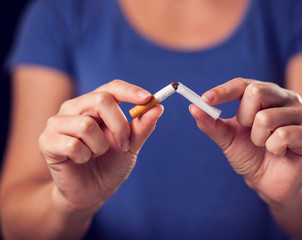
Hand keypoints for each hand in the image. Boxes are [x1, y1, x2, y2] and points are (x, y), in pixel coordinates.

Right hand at [39, 80, 162, 213]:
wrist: (91, 193)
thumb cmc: (110, 165)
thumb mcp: (130, 146)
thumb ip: (141, 127)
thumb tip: (158, 107)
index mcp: (93, 104)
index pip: (112, 87)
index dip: (130, 91)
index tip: (148, 99)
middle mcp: (74, 108)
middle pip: (101, 100)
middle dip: (119, 126)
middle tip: (124, 145)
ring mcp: (57, 123)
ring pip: (86, 124)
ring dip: (100, 146)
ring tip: (96, 154)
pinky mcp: (46, 141)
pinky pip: (72, 144)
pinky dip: (84, 156)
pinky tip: (81, 161)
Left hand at [189, 78, 301, 204]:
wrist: (270, 182)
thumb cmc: (250, 155)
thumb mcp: (227, 139)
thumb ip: (211, 123)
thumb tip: (193, 107)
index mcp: (265, 94)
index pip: (242, 84)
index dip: (223, 91)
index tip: (206, 99)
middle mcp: (285, 97)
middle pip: (255, 92)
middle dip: (244, 119)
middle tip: (251, 134)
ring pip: (266, 118)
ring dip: (258, 139)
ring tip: (266, 146)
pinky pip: (282, 135)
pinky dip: (273, 148)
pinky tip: (279, 152)